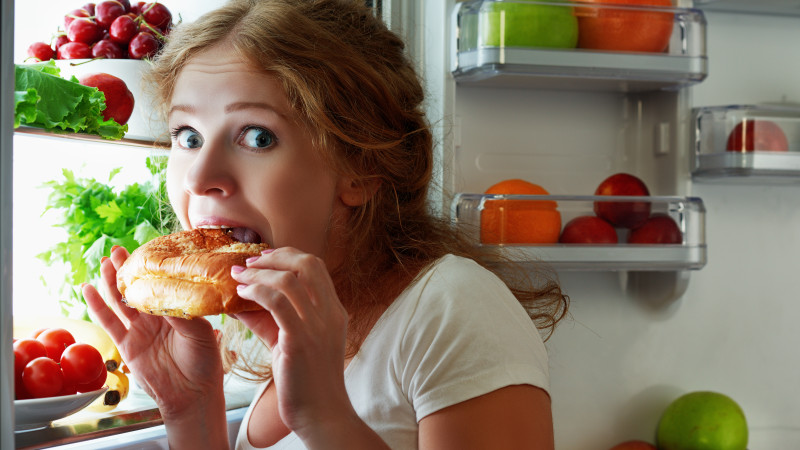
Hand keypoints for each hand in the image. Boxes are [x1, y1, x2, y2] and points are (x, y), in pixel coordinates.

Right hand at [81, 246, 224, 418]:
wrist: (193, 394)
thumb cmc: (204, 362)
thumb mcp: (199, 331)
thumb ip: (180, 312)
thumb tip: (165, 293)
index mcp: (177, 310)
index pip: (160, 283)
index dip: (150, 268)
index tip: (143, 250)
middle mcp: (157, 317)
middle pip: (138, 288)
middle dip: (127, 269)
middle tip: (117, 249)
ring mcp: (140, 330)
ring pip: (121, 301)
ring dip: (112, 282)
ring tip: (104, 262)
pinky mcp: (127, 345)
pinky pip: (109, 322)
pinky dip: (97, 305)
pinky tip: (88, 289)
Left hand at [231, 247, 351, 437]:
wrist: (321, 414)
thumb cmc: (306, 381)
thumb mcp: (292, 342)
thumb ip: (271, 319)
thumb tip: (241, 301)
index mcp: (334, 311)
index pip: (316, 266)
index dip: (288, 255)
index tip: (263, 258)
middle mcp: (330, 313)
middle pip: (307, 263)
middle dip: (275, 256)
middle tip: (249, 263)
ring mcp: (317, 325)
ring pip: (288, 279)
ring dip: (258, 273)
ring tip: (238, 277)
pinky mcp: (300, 340)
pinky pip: (277, 302)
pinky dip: (256, 292)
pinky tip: (241, 296)